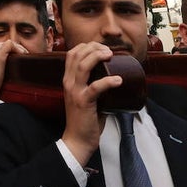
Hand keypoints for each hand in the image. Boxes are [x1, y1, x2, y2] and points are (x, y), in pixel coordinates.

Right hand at [0, 39, 26, 99]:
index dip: (7, 47)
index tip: (13, 53)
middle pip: (5, 42)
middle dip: (14, 49)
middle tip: (21, 55)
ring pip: (10, 43)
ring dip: (18, 49)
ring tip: (23, 55)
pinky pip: (11, 45)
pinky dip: (18, 49)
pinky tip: (22, 54)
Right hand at [59, 42, 121, 165]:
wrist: (77, 140)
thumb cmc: (84, 119)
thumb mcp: (84, 97)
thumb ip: (94, 86)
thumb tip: (114, 78)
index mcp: (68, 80)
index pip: (72, 53)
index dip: (86, 46)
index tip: (101, 47)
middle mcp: (68, 83)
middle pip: (77, 55)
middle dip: (94, 47)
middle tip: (109, 50)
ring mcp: (75, 92)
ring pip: (83, 66)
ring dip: (97, 57)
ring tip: (110, 55)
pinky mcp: (83, 102)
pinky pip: (95, 87)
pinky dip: (107, 81)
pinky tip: (118, 80)